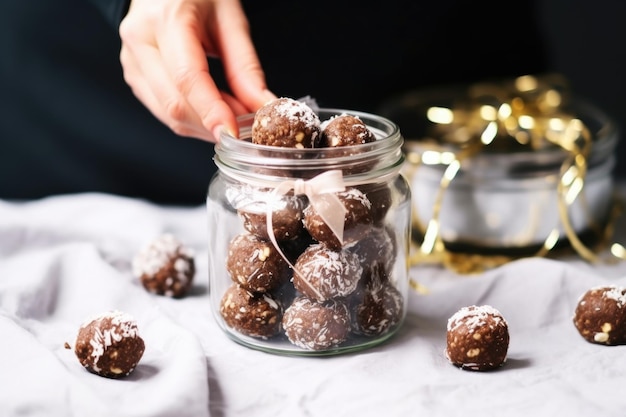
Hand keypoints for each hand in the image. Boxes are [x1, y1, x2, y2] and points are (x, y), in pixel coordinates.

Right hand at [119, 0, 274, 141]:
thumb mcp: (231, 18)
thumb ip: (245, 66)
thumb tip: (262, 107)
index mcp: (167, 19)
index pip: (188, 78)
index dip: (211, 111)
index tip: (233, 133)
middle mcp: (140, 40)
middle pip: (175, 103)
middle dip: (213, 123)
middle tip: (246, 124)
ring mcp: (132, 61)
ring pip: (168, 114)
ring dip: (204, 126)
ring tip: (233, 115)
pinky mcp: (134, 76)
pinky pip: (163, 111)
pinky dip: (193, 120)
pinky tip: (213, 111)